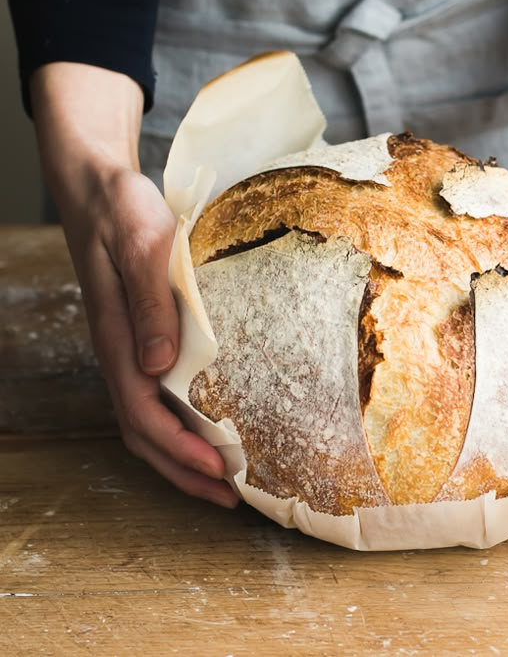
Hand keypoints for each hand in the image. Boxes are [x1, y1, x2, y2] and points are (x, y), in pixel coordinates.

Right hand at [31, 63, 238, 507]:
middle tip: (229, 496)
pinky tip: (204, 427)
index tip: (221, 472)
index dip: (181, 449)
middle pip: (143, 431)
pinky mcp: (139, 337)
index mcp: (118, 338)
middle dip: (184, 470)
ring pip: (146, 419)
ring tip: (221, 478)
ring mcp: (127, 348)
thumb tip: (161, 365)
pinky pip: (154, 396)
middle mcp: (120, 352)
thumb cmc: (122, 211)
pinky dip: (178, 424)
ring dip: (180, 455)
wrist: (100, 190)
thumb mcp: (142, 244)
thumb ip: (150, 302)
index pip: (145, 413)